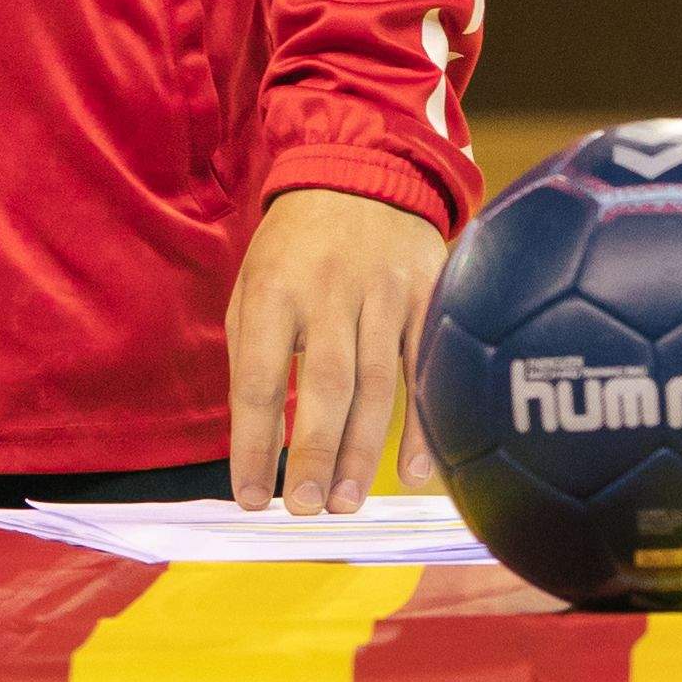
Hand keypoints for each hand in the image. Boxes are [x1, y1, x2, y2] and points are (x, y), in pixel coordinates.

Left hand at [224, 186, 448, 513]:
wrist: (362, 172)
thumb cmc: (296, 249)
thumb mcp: (253, 289)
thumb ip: (255, 360)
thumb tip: (260, 446)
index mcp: (274, 291)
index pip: (261, 381)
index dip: (255, 445)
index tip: (252, 499)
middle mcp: (330, 290)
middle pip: (325, 384)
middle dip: (316, 453)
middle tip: (308, 509)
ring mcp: (385, 290)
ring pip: (378, 381)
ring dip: (363, 450)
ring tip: (347, 502)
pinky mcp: (429, 291)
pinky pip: (426, 364)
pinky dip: (423, 421)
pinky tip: (415, 471)